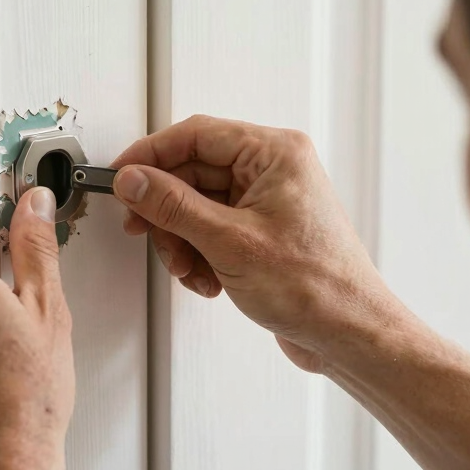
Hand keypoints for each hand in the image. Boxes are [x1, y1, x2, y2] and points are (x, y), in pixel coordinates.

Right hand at [112, 115, 397, 373]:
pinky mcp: (263, 232)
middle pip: (193, 173)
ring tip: (190, 270)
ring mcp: (268, 202)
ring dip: (183, 241)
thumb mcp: (229, 242)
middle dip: (167, 212)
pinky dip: (201, 255)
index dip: (151, 155)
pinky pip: (214, 230)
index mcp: (275, 154)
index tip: (120, 177)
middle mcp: (274, 170)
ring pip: (198, 206)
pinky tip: (209, 281)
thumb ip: (173, 206)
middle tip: (145, 233)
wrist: (349, 334)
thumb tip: (134, 180)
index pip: (196, 135)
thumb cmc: (315, 287)